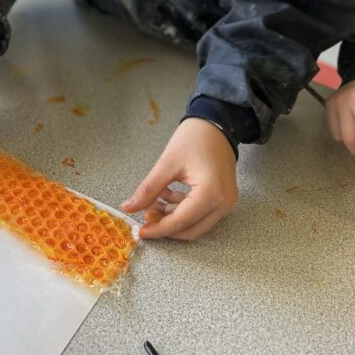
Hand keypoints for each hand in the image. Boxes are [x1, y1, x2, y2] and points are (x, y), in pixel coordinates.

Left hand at [121, 119, 237, 240]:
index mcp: (211, 194)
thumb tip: (128, 207)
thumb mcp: (167, 163)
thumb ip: (148, 189)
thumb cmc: (194, 138)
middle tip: (145, 215)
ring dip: (173, 217)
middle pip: (191, 230)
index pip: (181, 222)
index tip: (140, 231)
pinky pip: (201, 213)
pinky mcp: (223, 198)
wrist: (216, 123)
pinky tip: (166, 195)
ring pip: (196, 224)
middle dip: (166, 226)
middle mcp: (223, 203)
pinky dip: (182, 209)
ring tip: (153, 201)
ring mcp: (226, 202)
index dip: (158, 229)